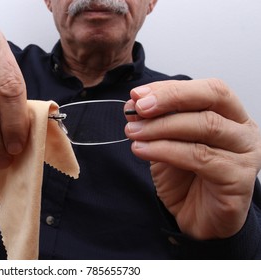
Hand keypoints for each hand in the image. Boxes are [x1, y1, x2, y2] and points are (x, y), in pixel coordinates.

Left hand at [125, 79, 260, 238]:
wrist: (197, 219)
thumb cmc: (185, 178)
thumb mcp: (165, 143)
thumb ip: (155, 122)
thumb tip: (134, 102)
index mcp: (230, 116)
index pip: (207, 89)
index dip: (170, 89)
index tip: (137, 95)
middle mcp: (243, 131)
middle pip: (212, 98)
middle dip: (170, 98)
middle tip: (138, 109)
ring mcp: (245, 154)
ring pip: (205, 125)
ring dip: (161, 127)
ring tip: (133, 133)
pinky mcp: (238, 179)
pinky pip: (199, 157)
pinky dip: (165, 150)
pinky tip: (142, 150)